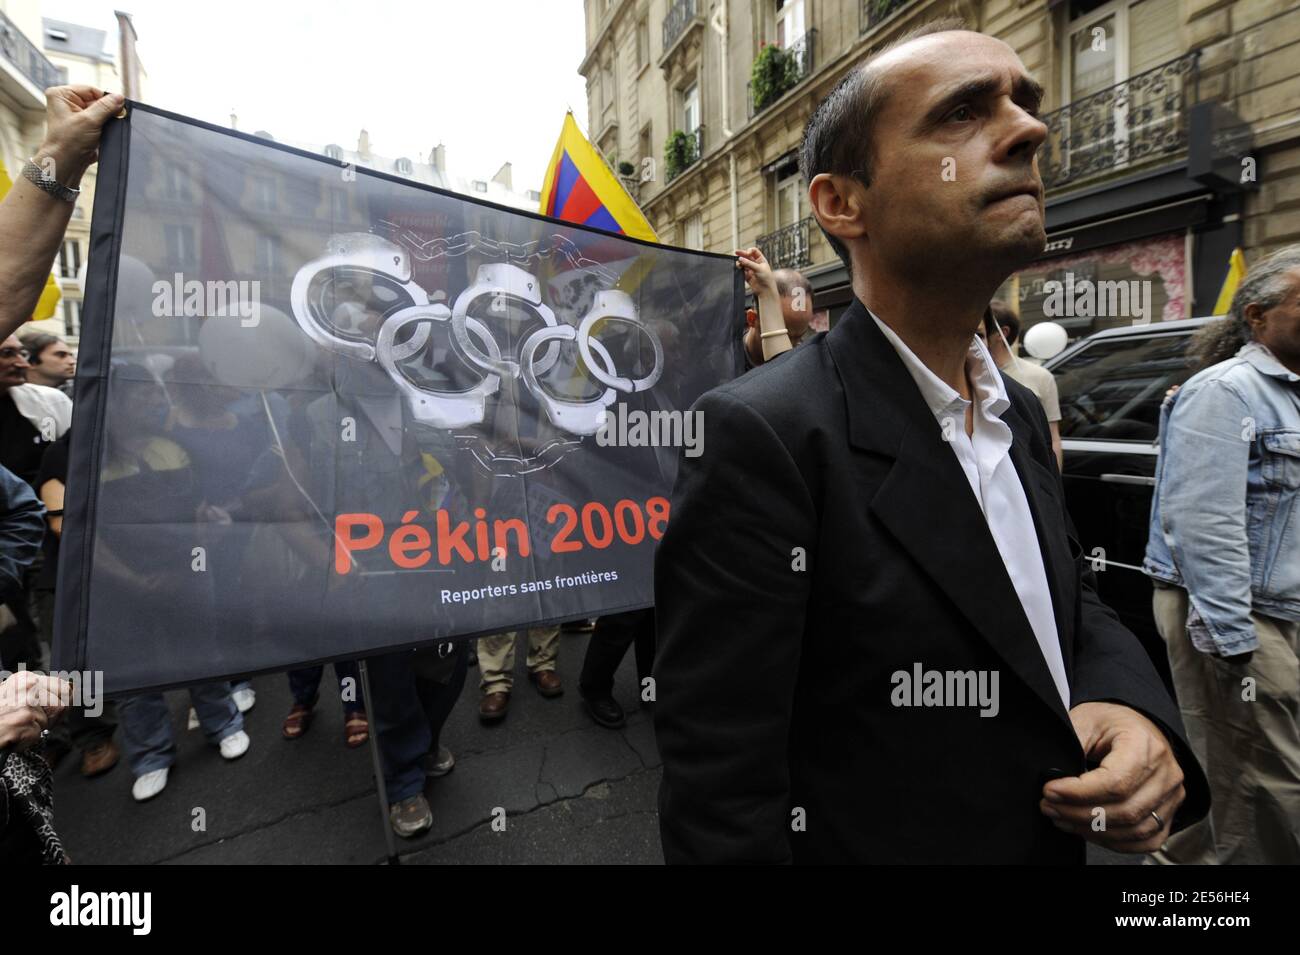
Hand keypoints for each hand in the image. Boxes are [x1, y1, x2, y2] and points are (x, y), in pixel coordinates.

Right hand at [0, 671, 71, 750]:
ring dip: (34, 729)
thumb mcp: (15, 696)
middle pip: (61, 704)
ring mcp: (28, 702)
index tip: (54, 709)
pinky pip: (38, 734)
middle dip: (49, 716)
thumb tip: (72, 693)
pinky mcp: (26, 719)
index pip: (63, 687)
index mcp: (26, 678)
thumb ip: (40, 694)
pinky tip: (12, 734)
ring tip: (15, 726)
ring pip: (47, 721)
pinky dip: (26, 739)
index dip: (62, 701)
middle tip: (29, 721)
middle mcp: (29, 686)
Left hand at [34, 85, 124, 187]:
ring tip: (101, 130)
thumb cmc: (67, 142)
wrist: (66, 163)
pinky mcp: (82, 126)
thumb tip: (119, 97)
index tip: (118, 107)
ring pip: (99, 112)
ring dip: (105, 121)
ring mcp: (75, 115)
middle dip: (106, 111)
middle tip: (110, 121)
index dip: (105, 99)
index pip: (91, 90)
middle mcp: (66, 102)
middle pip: (96, 100)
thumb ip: (106, 107)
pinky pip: (99, 122)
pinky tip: (102, 134)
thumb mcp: (90, 120)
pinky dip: (104, 127)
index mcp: (61, 95)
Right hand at [735, 247, 778, 299]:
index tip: (746, 253)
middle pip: (748, 256)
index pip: (754, 251)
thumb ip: (749, 263)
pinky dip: (739, 269)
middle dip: (742, 254)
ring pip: (744, 263)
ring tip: (738, 264)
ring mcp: (751, 269)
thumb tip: (740, 259)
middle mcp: (756, 264)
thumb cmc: (766, 279)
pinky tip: (738, 268)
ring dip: (740, 262)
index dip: (749, 251)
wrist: (765, 290)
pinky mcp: (747, 276)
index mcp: (761, 260)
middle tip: (736, 252)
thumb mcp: (758, 268)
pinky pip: (742, 270)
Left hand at [1039, 701, 1185, 852]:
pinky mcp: (1169, 812)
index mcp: (1144, 745)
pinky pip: (1147, 839)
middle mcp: (1166, 773)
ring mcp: (1171, 795)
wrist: (1136, 724)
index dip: (1078, 793)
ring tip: (1063, 819)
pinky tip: (1090, 831)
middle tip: (1049, 807)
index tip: (1049, 791)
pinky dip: (1116, 842)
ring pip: (1135, 829)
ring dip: (1094, 831)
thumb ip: (1072, 746)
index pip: (1115, 783)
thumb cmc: (1111, 722)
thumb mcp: (1086, 720)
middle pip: (1125, 810)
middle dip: (1079, 814)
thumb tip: (1053, 775)